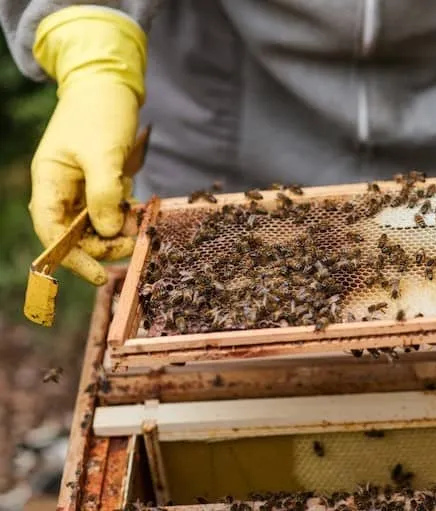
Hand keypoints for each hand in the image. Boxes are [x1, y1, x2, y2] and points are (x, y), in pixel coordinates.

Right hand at [30, 6, 146, 284]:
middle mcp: (61, 189)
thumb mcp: (103, 153)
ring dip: (116, 231)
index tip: (99, 274)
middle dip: (103, 244)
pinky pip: (110, 210)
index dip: (72, 257)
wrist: (110, 84)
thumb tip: (107, 232)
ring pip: (95, 225)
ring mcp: (81, 187)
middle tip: (134, 242)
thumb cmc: (100, 113)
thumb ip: (104, 193)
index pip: (51, 231)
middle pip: (75, 234)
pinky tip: (139, 211)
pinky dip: (124, 215)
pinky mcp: (101, 183)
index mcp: (49, 181)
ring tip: (140, 224)